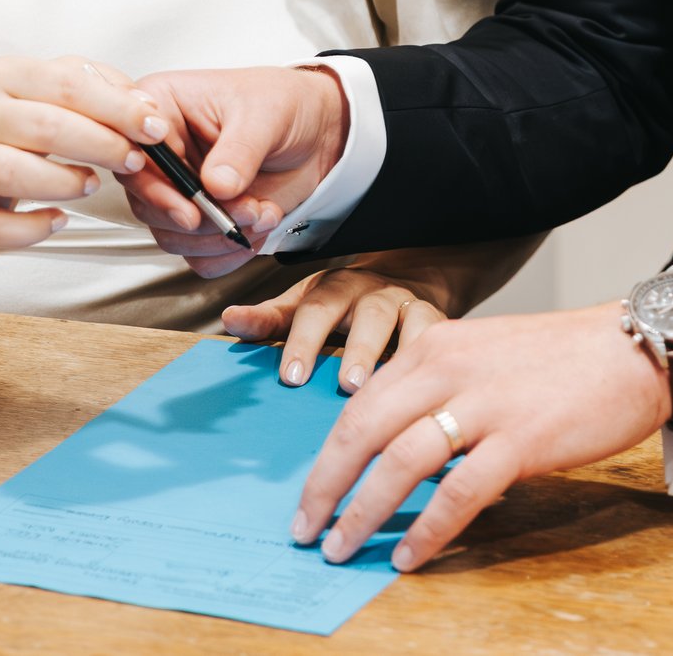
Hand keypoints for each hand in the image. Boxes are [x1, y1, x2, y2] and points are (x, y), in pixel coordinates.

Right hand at [0, 56, 168, 247]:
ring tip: (92, 185)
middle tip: (135, 160)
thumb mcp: (53, 86)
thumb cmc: (17, 118)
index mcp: (8, 75)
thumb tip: (143, 104)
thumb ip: (100, 86)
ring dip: (63, 183)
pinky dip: (30, 229)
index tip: (154, 128)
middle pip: (46, 127)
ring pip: (12, 173)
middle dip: (102, 146)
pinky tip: (58, 219)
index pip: (69, 85)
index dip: (118, 108)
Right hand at [119, 65, 347, 277]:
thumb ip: (239, 150)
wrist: (321, 131)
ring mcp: (181, 190)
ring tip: (260, 213)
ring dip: (219, 237)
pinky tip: (258, 228)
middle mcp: (164, 153)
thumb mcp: (265, 114)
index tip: (189, 210)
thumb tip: (215, 186)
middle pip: (148, 205)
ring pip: (172, 236)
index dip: (155, 188)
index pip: (134, 155)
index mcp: (162, 109)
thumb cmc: (286, 102)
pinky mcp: (201, 219)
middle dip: (200, 219)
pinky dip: (230, 253)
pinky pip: (199, 255)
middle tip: (241, 211)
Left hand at [222, 258, 453, 392]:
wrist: (405, 281)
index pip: (315, 309)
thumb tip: (231, 319)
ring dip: (405, 358)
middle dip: (358, 350)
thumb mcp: (304, 305)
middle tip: (347, 385)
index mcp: (336, 288)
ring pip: (411, 326)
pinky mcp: (439, 322)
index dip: (304, 342)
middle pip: (369, 317)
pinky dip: (436, 360)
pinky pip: (442, 338)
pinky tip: (429, 389)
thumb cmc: (342, 306)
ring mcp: (411, 307)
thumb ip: (270, 318)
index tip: (291, 377)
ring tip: (394, 392)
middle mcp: (376, 294)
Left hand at [292, 302, 670, 571]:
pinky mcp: (521, 439)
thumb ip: (439, 390)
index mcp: (435, 345)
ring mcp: (484, 403)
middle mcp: (449, 367)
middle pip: (363, 430)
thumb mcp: (484, 355)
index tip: (311, 493)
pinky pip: (459, 493)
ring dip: (363, 512)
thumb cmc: (561, 359)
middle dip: (325, 486)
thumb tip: (398, 448)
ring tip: (342, 548)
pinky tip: (409, 557)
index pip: (360, 403)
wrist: (634, 349)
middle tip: (306, 529)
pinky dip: (427, 530)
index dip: (328, 454)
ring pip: (400, 462)